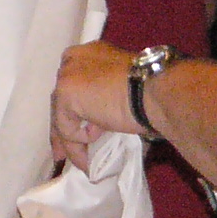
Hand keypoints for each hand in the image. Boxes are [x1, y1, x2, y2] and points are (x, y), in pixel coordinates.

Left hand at [51, 40, 140, 171]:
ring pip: (62, 117)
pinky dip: (79, 142)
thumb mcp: (121, 89)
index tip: (79, 128)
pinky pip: (66, 128)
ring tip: (82, 163)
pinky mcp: (65, 94)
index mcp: (88, 55)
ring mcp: (66, 76)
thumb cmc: (149, 89)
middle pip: (62, 101)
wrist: (155, 89)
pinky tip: (95, 144)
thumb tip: (93, 122)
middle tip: (62, 152)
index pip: (73, 87)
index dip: (74, 110)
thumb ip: (102, 96)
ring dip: (71, 143)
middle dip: (64, 127)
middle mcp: (72, 60)